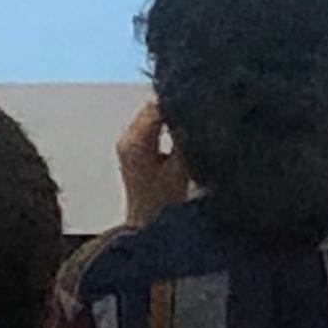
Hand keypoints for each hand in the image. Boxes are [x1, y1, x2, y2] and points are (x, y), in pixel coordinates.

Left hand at [115, 101, 189, 226]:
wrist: (146, 226)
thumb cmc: (164, 204)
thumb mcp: (181, 169)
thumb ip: (185, 138)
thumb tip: (194, 112)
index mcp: (135, 141)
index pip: (157, 106)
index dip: (180, 101)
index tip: (201, 101)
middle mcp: (126, 137)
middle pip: (151, 106)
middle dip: (175, 105)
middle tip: (200, 108)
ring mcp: (127, 142)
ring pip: (150, 113)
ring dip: (170, 113)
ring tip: (193, 118)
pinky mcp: (132, 147)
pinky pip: (149, 124)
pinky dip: (165, 122)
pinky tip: (180, 130)